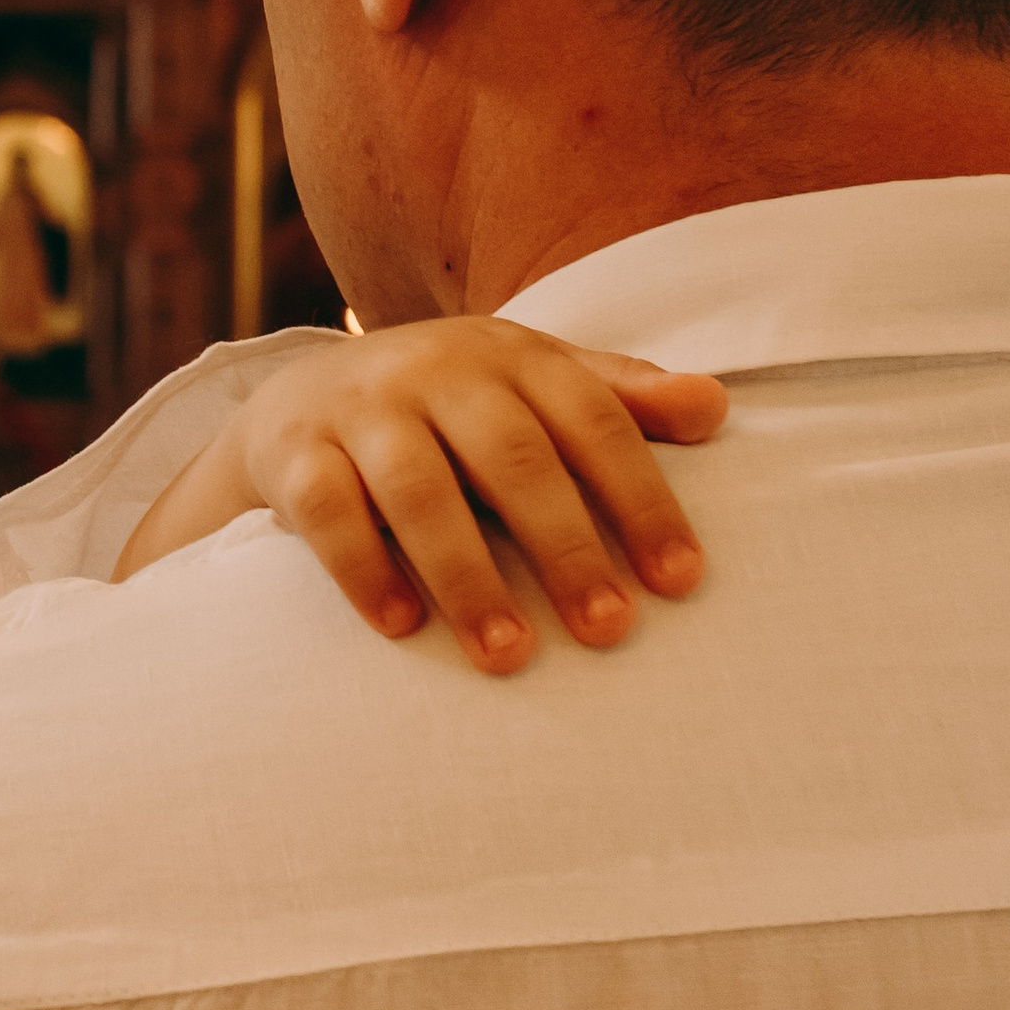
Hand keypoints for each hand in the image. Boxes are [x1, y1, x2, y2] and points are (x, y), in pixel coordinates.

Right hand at [112, 316, 727, 671]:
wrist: (299, 397)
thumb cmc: (448, 407)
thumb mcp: (530, 385)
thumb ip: (618, 396)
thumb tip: (716, 407)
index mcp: (509, 354)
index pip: (590, 421)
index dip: (641, 498)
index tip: (681, 579)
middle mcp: (435, 370)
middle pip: (511, 457)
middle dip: (565, 546)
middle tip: (609, 630)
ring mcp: (360, 409)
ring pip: (417, 488)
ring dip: (467, 576)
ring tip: (509, 656)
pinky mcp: (293, 453)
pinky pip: (328, 511)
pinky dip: (364, 569)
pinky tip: (403, 627)